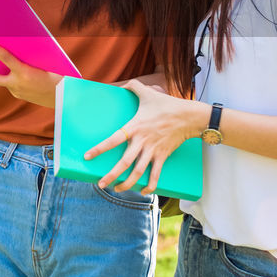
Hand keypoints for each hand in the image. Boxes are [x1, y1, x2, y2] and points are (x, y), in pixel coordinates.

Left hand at [0, 39, 60, 107]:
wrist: (66, 98)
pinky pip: (6, 83)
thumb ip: (28, 55)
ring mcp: (16, 91)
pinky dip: (3, 75)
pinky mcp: (17, 95)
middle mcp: (17, 85)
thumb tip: (14, 43)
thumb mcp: (45, 62)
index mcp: (25, 73)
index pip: (5, 58)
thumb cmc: (59, 75)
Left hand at [86, 80, 201, 193]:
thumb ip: (133, 86)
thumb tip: (121, 84)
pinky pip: (156, 175)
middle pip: (124, 162)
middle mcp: (142, 141)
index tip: (87, 156)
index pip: (113, 139)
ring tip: (116, 190)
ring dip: (127, 184)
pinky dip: (150, 185)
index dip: (100, 149)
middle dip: (111, 175)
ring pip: (138, 172)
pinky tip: (142, 192)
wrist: (189, 117)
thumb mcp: (148, 92)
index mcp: (135, 127)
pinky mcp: (162, 156)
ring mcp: (153, 151)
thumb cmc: (167, 104)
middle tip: (100, 184)